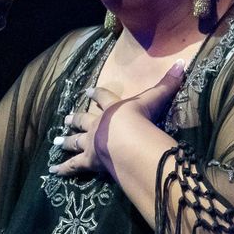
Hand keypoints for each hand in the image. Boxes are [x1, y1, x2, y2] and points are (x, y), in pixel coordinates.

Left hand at [49, 61, 186, 177]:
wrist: (126, 138)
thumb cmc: (140, 118)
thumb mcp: (154, 99)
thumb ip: (168, 84)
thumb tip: (182, 62)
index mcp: (113, 110)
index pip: (103, 98)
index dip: (97, 93)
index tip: (87, 91)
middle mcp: (98, 125)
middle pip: (83, 120)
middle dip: (75, 119)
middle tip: (65, 119)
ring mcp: (91, 143)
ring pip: (75, 142)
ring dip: (66, 141)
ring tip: (56, 141)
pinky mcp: (89, 161)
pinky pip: (74, 166)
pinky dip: (63, 169)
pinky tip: (52, 171)